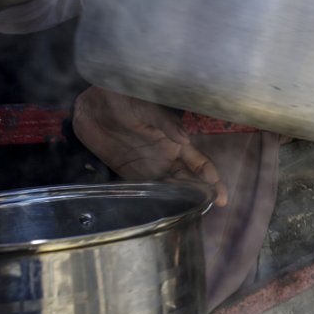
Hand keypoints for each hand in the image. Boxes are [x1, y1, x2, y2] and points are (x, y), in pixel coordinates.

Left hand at [72, 87, 227, 205]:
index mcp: (176, 142)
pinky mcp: (129, 173)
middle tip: (210, 207)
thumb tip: (184, 139)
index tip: (219, 193)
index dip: (211, 178)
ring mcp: (149, 167)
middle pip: (190, 180)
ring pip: (171, 189)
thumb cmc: (125, 99)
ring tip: (190, 214)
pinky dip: (157, 201)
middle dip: (202, 194)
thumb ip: (165, 122)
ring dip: (181, 200)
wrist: (94, 106)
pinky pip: (148, 190)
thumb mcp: (146, 107)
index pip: (200, 164)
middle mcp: (167, 157)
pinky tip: (165, 211)